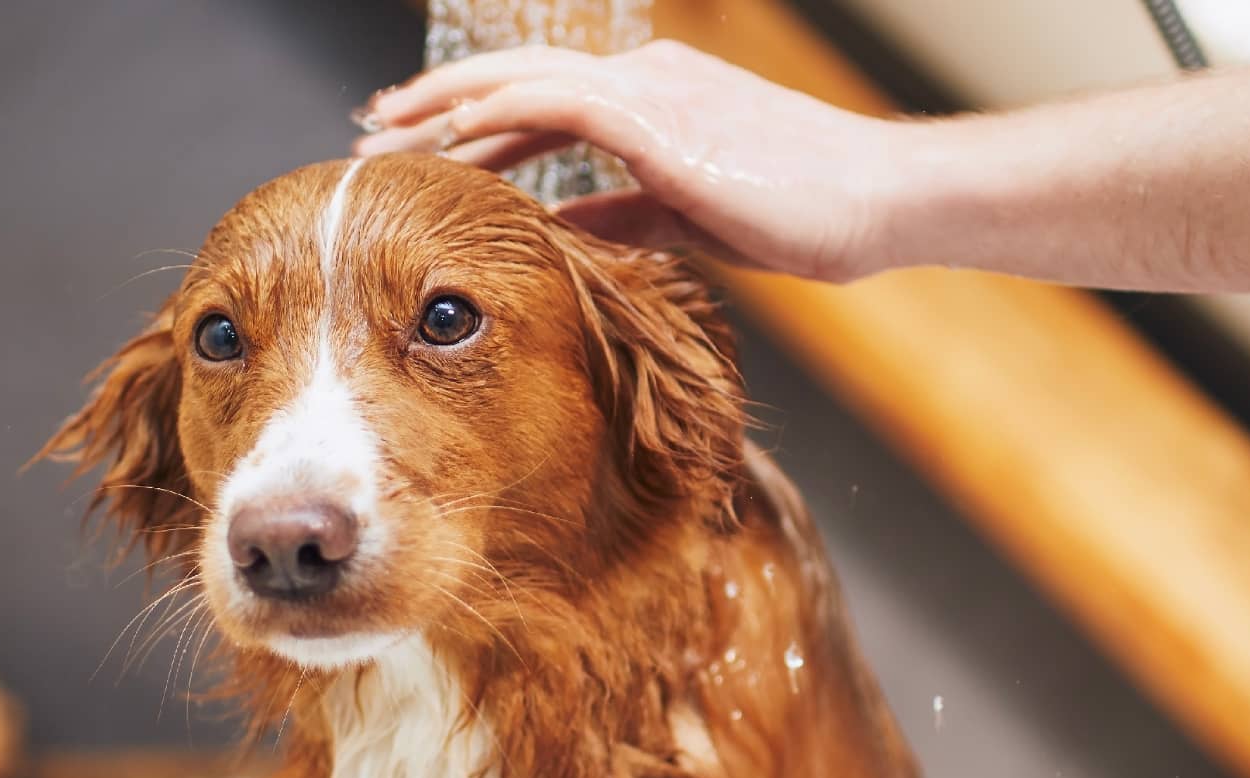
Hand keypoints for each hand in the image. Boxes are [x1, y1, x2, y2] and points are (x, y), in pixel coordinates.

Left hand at [353, 40, 911, 282]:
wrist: (879, 200)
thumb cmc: (803, 213)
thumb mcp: (690, 218)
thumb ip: (623, 213)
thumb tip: (561, 225)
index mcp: (652, 100)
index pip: (540, 102)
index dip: (472, 120)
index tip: (413, 147)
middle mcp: (644, 81)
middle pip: (515, 80)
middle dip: (435, 103)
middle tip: (371, 129)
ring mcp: (652, 93)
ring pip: (522, 81)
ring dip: (448, 105)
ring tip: (387, 130)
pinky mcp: (661, 119)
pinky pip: (561, 103)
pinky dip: (503, 111)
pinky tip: (455, 135)